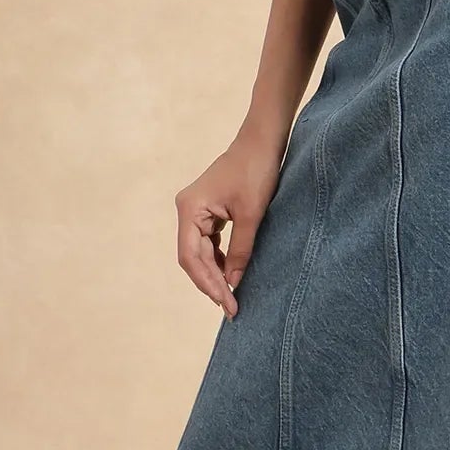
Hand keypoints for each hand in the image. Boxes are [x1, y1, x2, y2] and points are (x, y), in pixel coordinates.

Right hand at [176, 128, 284, 315]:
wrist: (263, 141)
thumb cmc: (256, 171)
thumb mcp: (251, 215)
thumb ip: (240, 251)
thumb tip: (233, 283)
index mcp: (189, 208)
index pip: (191, 257)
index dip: (207, 283)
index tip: (227, 303)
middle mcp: (187, 209)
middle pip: (192, 257)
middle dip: (211, 283)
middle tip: (231, 308)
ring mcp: (196, 210)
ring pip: (199, 252)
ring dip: (213, 274)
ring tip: (230, 297)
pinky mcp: (209, 210)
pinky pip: (208, 242)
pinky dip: (217, 259)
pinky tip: (230, 274)